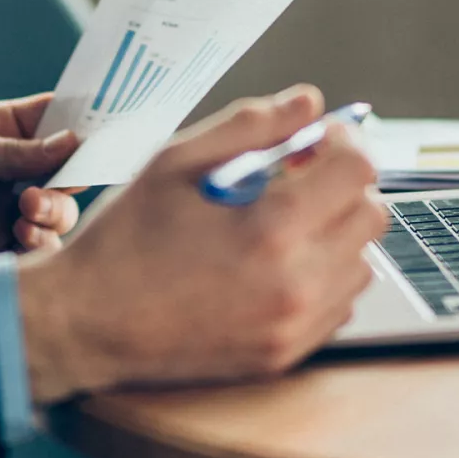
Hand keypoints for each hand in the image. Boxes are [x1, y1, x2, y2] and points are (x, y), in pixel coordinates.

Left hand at [0, 93, 83, 264]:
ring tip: (29, 209)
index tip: (105, 126)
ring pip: (61, 209)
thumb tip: (69, 142)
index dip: (80, 120)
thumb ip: (10, 150)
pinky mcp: (2, 249)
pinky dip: (43, 240)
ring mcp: (7, 211)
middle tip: (64, 178)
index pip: (50, 118)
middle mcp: (8, 172)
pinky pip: (43, 246)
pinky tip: (22, 234)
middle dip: (72, 173)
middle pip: (66, 168)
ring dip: (56, 208)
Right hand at [17, 85, 388, 403]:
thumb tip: (309, 102)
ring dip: (336, 232)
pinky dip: (323, 277)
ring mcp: (295, 326)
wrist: (86, 324)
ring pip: (361, 262)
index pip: (358, 170)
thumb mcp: (175, 161)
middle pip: (372, 216)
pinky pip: (340, 304)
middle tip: (298, 178)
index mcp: (271, 227)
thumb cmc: (125, 239)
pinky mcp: (286, 354)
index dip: (343, 142)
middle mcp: (296, 283)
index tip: (317, 139)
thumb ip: (251, 125)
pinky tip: (277, 265)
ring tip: (283, 225)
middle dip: (343, 185)